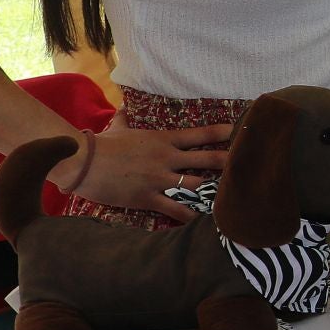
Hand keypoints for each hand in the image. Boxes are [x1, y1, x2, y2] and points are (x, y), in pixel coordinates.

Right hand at [65, 116, 233, 223]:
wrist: (84, 163)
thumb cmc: (101, 144)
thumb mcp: (118, 127)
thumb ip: (126, 118)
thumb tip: (124, 107)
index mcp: (163, 139)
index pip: (199, 134)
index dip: (220, 133)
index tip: (237, 131)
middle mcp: (167, 158)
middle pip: (205, 160)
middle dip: (226, 162)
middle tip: (245, 163)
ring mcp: (159, 179)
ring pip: (195, 185)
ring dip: (211, 191)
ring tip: (230, 197)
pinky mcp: (148, 198)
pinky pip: (175, 209)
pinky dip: (189, 216)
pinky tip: (202, 223)